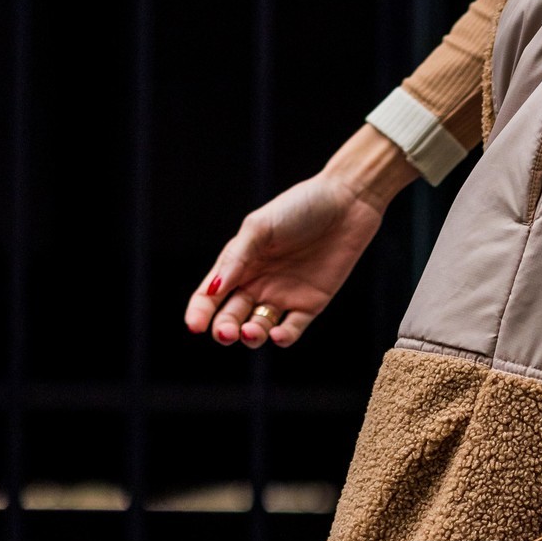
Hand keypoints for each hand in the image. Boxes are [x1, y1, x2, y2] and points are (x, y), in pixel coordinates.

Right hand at [184, 124, 415, 349]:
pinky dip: (282, 337)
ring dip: (251, 336)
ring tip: (249, 332)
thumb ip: (236, 259)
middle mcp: (256, 283)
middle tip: (225, 333)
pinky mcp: (310, 305)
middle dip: (224, 329)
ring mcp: (283, 296)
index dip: (199, 313)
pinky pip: (292, 330)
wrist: (346, 203)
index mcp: (238, 263)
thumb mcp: (260, 227)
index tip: (194, 326)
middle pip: (231, 317)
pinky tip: (277, 335)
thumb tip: (213, 291)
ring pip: (258, 328)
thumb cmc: (299, 208)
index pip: (210, 295)